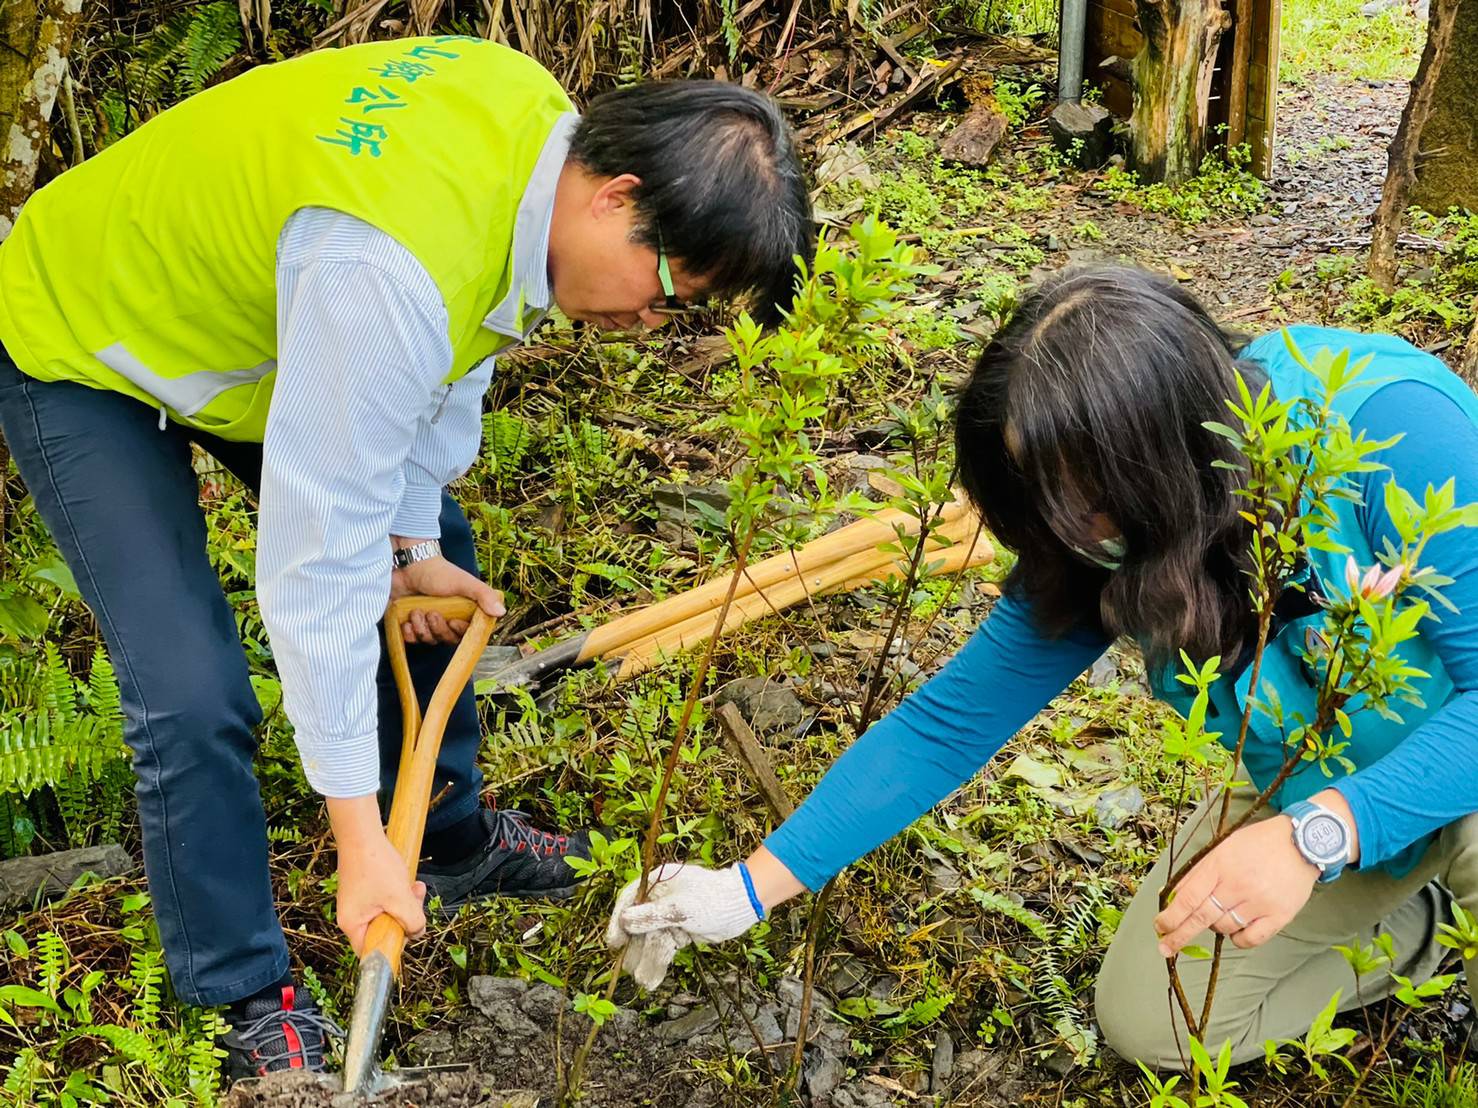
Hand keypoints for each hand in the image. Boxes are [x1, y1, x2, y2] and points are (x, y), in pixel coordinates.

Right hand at [327, 796, 426, 955]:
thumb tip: (417, 933)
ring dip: (406, 903)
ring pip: (389, 913)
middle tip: (416, 901)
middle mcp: (352, 916)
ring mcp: (359, 903)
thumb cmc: (375, 865)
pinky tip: (409, 880)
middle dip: (405, 918)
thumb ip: (412, 921)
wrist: (362, 833)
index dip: (393, 946)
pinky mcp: (366, 890)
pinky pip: (387, 900)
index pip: (372, 952)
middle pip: (384, 931)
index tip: (408, 932)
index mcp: (352, 925)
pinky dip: (400, 893)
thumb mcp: (399, 898)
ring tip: (415, 887)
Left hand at [389, 539, 504, 644]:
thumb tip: (502, 612)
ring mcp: (426, 622)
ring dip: (421, 628)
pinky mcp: (409, 623)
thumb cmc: (438, 571)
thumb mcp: (464, 582)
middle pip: (446, 639)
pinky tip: (406, 620)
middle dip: (437, 629)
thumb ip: (484, 595)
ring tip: (416, 611)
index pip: (466, 634)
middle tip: (431, 613)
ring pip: (428, 640)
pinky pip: (410, 640)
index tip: (453, 621)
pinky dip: (408, 633)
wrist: (407, 563)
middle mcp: (445, 619)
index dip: (459, 632)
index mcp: (462, 612)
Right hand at [605, 863, 761, 988]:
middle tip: (627, 969)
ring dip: (646, 960)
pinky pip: (663, 947)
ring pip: (650, 939)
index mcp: (657, 882)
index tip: (614, 944)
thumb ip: (652, 916)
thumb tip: (624, 920)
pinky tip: (651, 979)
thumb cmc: (713, 899)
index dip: (618, 923)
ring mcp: (669, 915)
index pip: (629, 901)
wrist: (741, 906)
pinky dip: (658, 962)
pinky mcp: (679, 930)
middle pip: (638, 924)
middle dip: (634, 948)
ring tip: (643, 981)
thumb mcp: (681, 908)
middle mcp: (660, 898)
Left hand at [1154, 815, 1317, 955]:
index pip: (1187, 897)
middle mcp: (1237, 885)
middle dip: (1178, 935)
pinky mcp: (1279, 916)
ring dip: (1214, 926)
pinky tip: (1236, 929)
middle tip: (1164, 948)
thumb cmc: (1258, 844)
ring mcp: (1259, 902)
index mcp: (1219, 865)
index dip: (1170, 916)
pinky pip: (1250, 939)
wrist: (1301, 843)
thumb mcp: (1222, 849)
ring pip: (1224, 927)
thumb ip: (1199, 873)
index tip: (1159, 927)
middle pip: (1201, 917)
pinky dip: (1238, 939)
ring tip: (1222, 911)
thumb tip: (1174, 896)